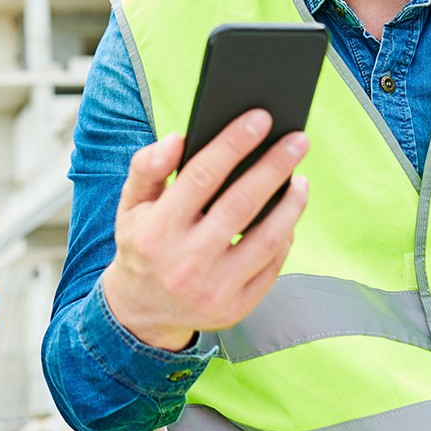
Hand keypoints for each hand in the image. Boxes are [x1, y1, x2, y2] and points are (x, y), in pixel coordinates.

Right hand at [101, 109, 309, 350]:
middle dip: (275, 166)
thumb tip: (177, 138)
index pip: (201, 176)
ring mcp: (214, 288)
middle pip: (242, 203)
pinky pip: (272, 265)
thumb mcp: (130, 206)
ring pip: (267, 237)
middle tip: (298, 139)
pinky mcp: (236, 307)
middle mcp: (186, 261)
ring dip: (291, 204)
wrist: (141, 312)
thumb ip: (147, 167)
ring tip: (299, 179)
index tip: (260, 118)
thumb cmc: (142, 246)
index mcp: (157, 230)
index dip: (233, 143)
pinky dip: (285, 237)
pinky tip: (288, 215)